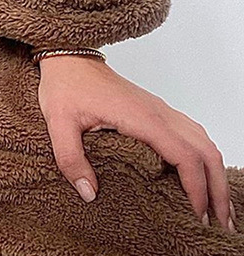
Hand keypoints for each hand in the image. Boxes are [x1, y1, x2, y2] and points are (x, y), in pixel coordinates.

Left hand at [36, 54, 235, 232]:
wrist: (68, 55)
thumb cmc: (65, 85)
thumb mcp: (58, 122)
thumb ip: (70, 158)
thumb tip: (89, 192)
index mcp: (140, 117)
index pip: (184, 155)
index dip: (196, 188)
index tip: (197, 215)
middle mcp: (158, 112)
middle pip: (205, 151)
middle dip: (217, 188)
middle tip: (220, 222)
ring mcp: (159, 109)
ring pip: (203, 142)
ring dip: (215, 173)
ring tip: (216, 207)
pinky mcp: (155, 109)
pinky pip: (192, 134)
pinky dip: (204, 158)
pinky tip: (201, 175)